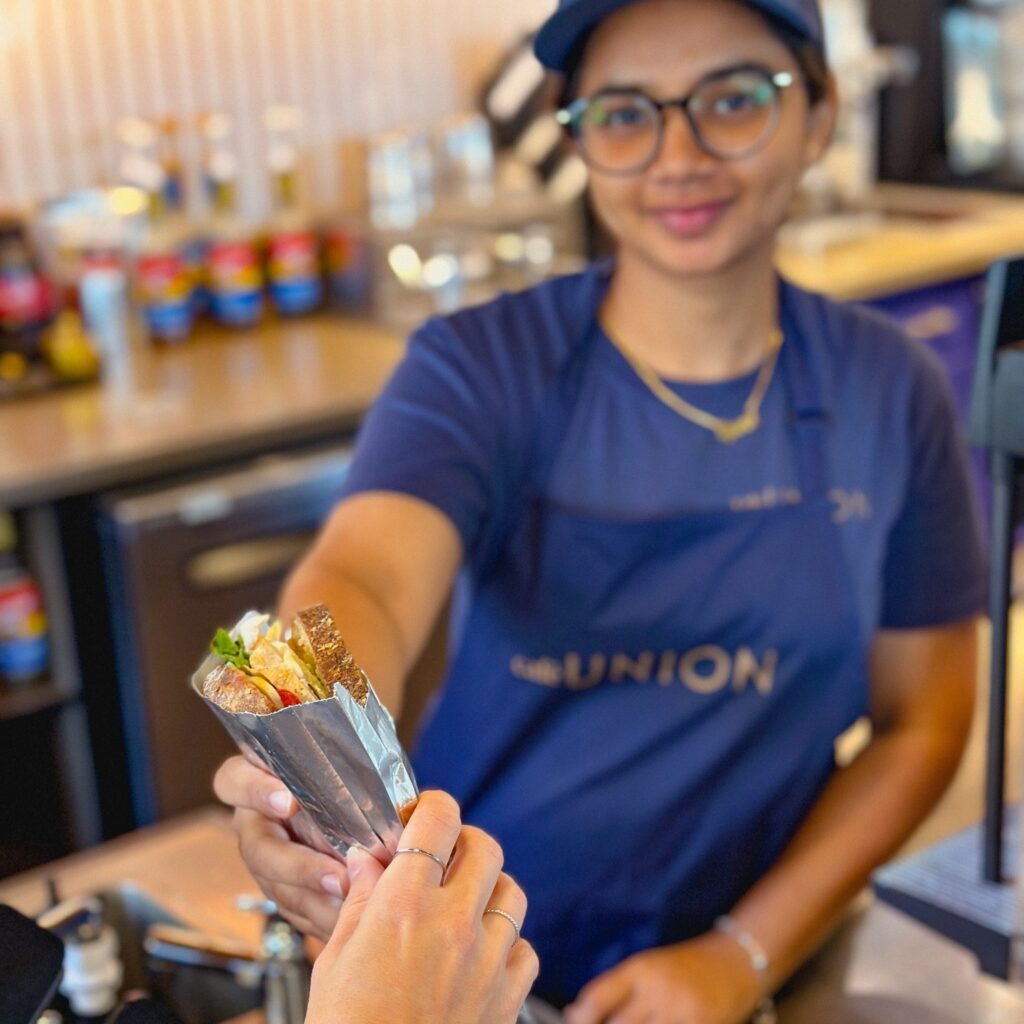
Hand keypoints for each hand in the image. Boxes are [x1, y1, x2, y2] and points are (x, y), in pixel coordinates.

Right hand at [213, 755, 347, 940]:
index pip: (234, 780)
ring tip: (351, 903)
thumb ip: (340, 765)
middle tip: (337, 876)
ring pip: (275, 887)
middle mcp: (254, 821)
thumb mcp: (336, 760)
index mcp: (255, 779)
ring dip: (314, 900)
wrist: (350, 799)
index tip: (289, 803)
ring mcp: (265, 859)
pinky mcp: (281, 889)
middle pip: (257, 849)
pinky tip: (348, 919)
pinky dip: (320, 917)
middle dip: (299, 867)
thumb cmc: (342, 769)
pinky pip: (294, 910)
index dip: (256, 792)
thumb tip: (389, 778)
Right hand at [306, 790, 539, 1023]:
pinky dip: (509, 943)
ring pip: (512, 891)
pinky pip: (526, 948)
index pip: (438, 821)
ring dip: (489, 889)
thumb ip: (358, 900)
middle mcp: (454, 925)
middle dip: (464, 843)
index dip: (433, 806)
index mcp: (404, 907)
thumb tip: (365, 860)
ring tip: (464, 904)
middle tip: (443, 857)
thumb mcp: (334, 959)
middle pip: (485, 846)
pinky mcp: (507, 998)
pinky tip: (481, 953)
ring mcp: (487, 961)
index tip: (423, 813)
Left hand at [564, 931, 762, 1023]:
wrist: (734, 963)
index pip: (598, 997)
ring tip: (637, 1023)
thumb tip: (574, 1015)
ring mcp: (682, 1012)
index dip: (582, 1016)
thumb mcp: (647, 968)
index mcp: (640, 969)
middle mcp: (659, 989)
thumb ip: (614, 991)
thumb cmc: (684, 968)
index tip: (575, 1023)